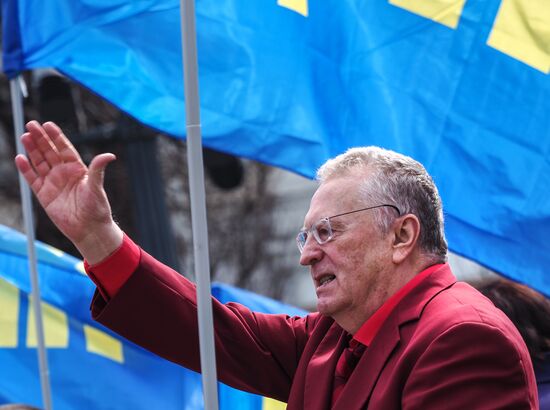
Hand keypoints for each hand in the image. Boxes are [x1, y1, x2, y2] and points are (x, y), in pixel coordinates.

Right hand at [14, 121, 122, 263]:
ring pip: (39, 162)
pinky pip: (32, 179)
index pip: (64, 149)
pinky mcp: (44, 195)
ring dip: (32, 150)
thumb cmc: (97, 208)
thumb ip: (98, 170)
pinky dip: (26, 169)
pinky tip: (20, 158)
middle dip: (41, 138)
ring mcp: (53, 183)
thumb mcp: (96, 187)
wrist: (89, 229)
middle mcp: (64, 174)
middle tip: (32, 124)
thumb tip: (110, 155)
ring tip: (25, 136)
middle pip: (49, 152)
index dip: (56, 137)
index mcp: (77, 169)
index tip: (48, 125)